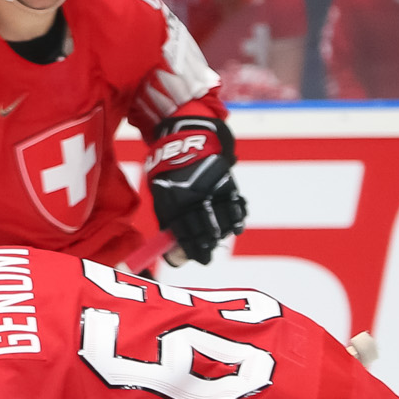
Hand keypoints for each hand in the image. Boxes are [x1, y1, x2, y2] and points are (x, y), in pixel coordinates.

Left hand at [145, 115, 245, 264]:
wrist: (187, 140)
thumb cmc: (170, 173)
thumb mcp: (161, 194)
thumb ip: (168, 220)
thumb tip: (174, 246)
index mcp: (175, 202)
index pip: (184, 234)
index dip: (189, 250)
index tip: (196, 259)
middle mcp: (194, 198)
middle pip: (204, 230)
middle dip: (206, 247)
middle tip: (207, 258)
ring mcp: (212, 190)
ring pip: (221, 220)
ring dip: (222, 234)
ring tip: (220, 242)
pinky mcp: (226, 182)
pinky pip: (235, 205)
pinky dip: (237, 218)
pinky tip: (237, 228)